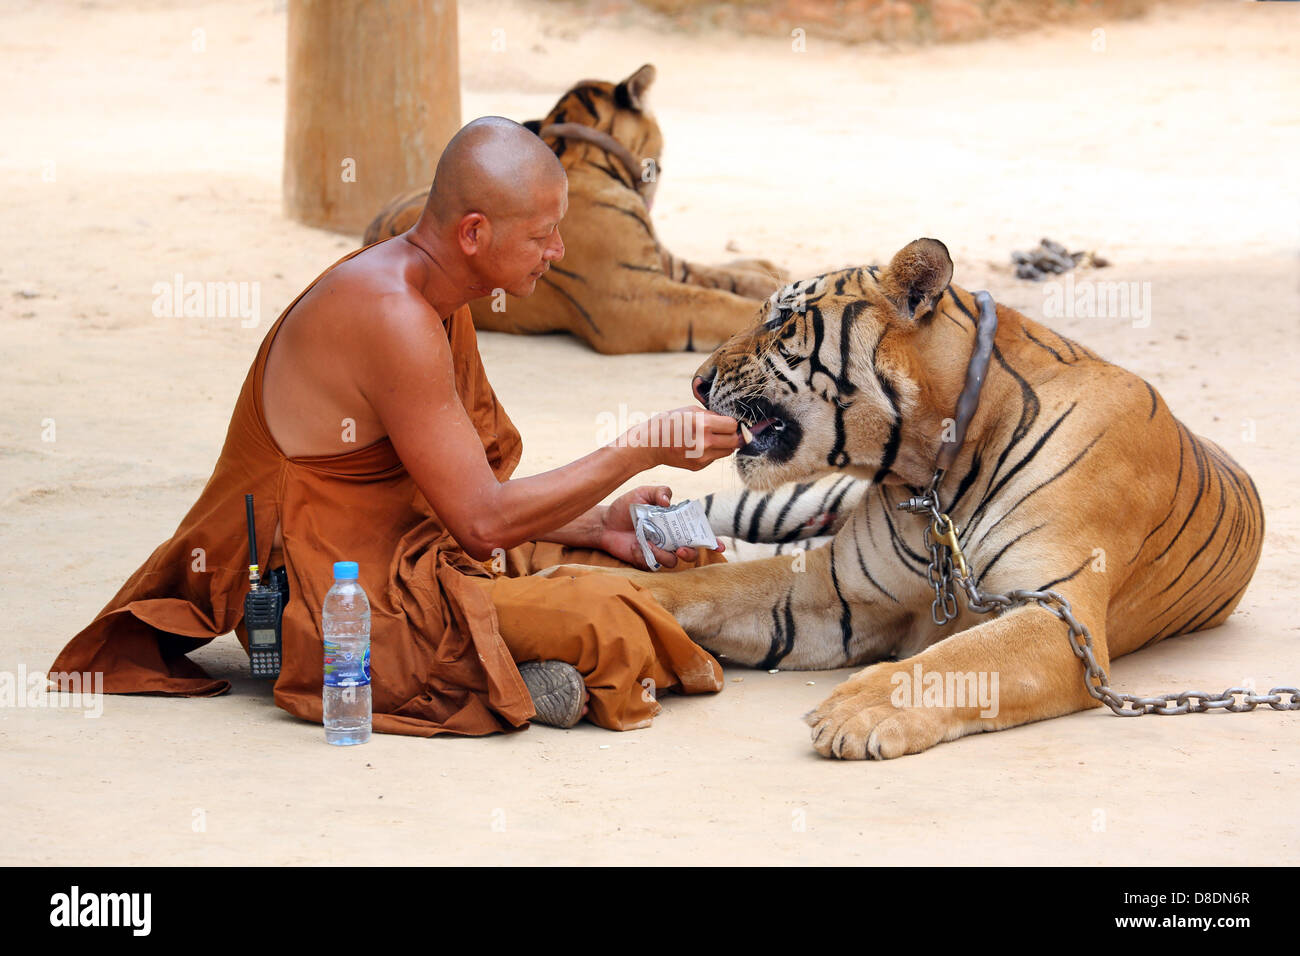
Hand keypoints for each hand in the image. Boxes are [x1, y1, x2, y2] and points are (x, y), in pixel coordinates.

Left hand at [597, 485, 724, 570]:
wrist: (604, 522)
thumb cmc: (626, 507)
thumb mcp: (642, 493)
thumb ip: (659, 492)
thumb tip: (668, 501)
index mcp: (674, 523)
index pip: (697, 532)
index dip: (710, 540)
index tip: (719, 545)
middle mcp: (670, 539)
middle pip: (691, 551)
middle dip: (692, 552)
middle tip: (682, 549)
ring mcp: (659, 551)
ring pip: (674, 561)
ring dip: (667, 555)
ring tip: (651, 543)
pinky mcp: (647, 561)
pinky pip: (655, 564)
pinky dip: (651, 556)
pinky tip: (640, 545)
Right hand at [617, 406, 740, 471]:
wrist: (650, 444)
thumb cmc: (669, 423)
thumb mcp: (690, 411)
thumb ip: (711, 415)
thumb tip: (730, 421)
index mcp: (703, 425)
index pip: (733, 426)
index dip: (731, 423)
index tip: (726, 422)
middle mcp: (705, 443)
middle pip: (734, 441)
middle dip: (732, 434)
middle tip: (724, 430)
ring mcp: (702, 457)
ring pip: (728, 451)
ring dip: (725, 444)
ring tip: (713, 437)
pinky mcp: (698, 466)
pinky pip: (715, 458)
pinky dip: (713, 452)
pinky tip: (700, 446)